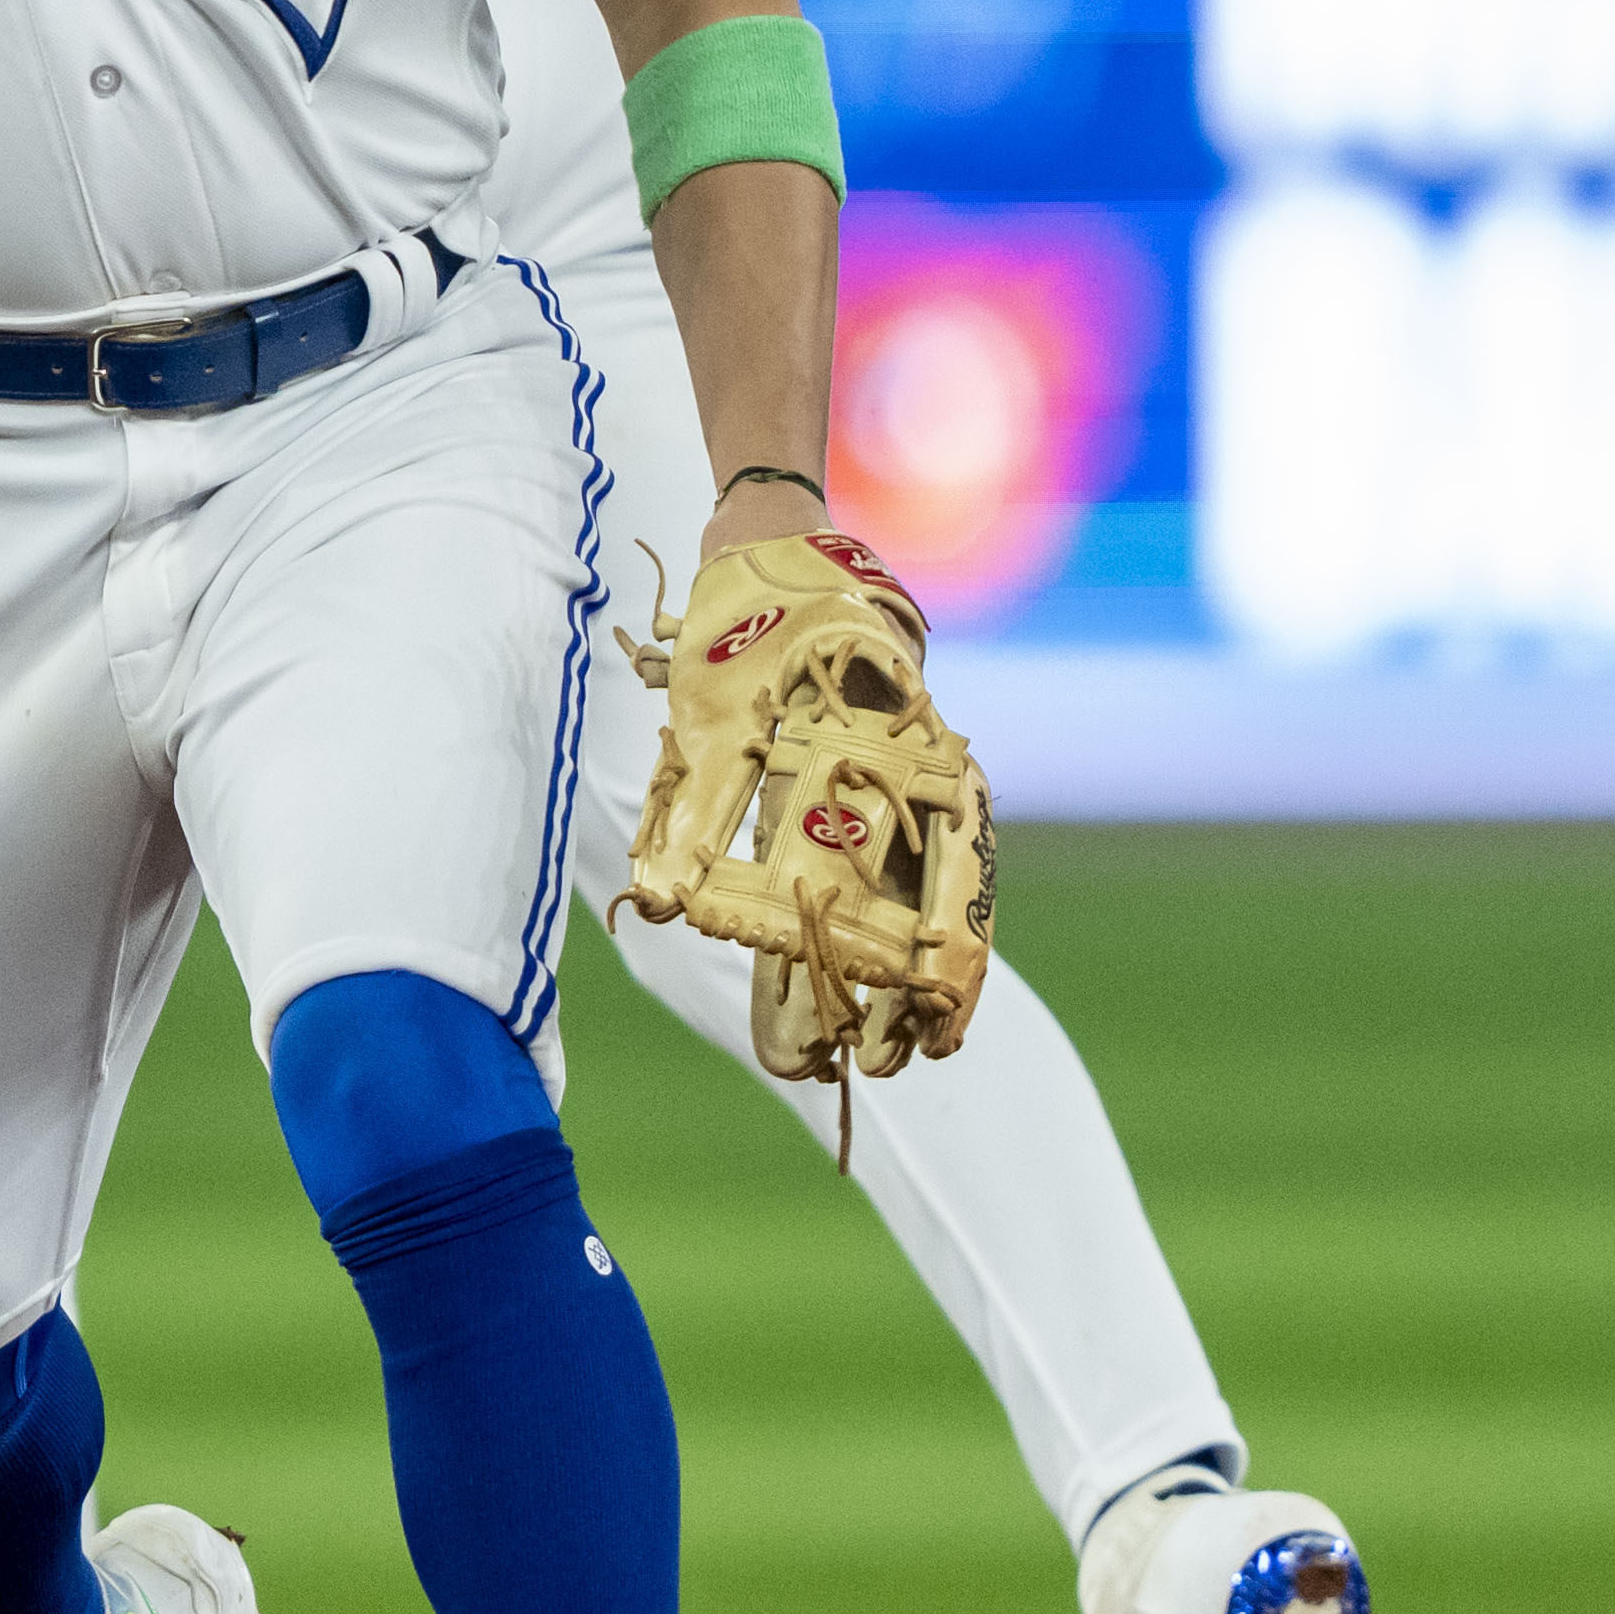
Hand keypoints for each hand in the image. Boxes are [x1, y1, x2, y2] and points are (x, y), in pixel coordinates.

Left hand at [611, 530, 992, 1089]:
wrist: (770, 545)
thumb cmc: (755, 616)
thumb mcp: (719, 706)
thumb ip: (697, 805)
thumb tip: (665, 905)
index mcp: (910, 760)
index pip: (949, 886)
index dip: (940, 968)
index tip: (924, 1033)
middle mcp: (912, 783)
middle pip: (927, 907)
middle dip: (904, 993)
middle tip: (875, 1067)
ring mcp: (884, 786)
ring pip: (895, 899)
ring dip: (874, 975)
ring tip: (848, 1055)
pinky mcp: (843, 788)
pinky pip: (852, 871)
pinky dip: (833, 929)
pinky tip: (810, 985)